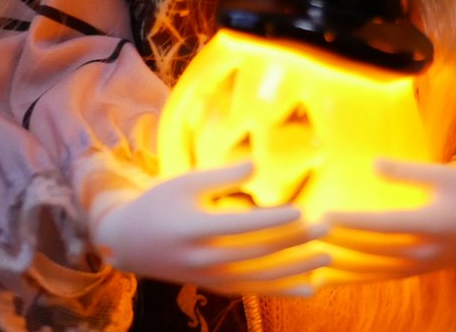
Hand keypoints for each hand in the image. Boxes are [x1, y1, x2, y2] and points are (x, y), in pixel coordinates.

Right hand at [87, 161, 329, 296]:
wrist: (129, 243)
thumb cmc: (160, 203)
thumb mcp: (184, 182)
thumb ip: (221, 176)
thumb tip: (256, 164)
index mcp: (195, 228)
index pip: (241, 226)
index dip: (272, 220)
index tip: (301, 211)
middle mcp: (204, 259)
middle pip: (257, 252)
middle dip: (293, 242)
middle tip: (325, 228)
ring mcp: (210, 278)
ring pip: (260, 277)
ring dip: (295, 269)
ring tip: (326, 258)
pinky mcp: (216, 287)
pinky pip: (254, 291)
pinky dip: (282, 290)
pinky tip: (308, 287)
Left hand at [317, 159, 455, 285]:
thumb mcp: (444, 175)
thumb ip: (408, 172)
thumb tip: (373, 165)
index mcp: (430, 224)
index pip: (382, 226)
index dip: (352, 221)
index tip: (325, 216)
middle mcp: (423, 251)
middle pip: (373, 251)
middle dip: (339, 243)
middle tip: (308, 235)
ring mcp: (421, 265)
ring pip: (376, 271)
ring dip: (344, 267)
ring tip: (313, 263)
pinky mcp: (420, 270)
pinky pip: (384, 276)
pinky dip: (359, 277)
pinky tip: (338, 275)